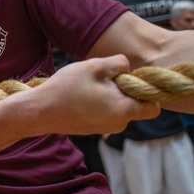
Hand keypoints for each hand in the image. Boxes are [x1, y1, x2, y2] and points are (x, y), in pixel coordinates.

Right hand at [35, 55, 158, 136]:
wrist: (39, 112)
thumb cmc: (66, 89)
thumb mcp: (94, 67)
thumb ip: (119, 63)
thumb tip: (128, 67)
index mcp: (124, 109)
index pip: (154, 106)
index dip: (147, 92)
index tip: (130, 80)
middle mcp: (119, 123)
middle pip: (135, 105)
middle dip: (124, 91)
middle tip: (103, 80)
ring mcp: (106, 129)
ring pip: (119, 109)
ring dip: (111, 97)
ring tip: (89, 88)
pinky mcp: (94, 129)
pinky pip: (106, 114)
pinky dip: (100, 105)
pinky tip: (81, 97)